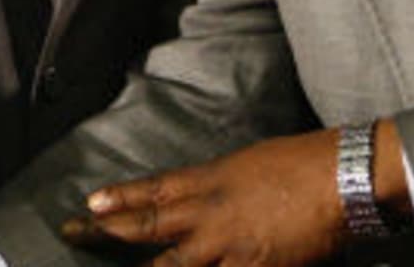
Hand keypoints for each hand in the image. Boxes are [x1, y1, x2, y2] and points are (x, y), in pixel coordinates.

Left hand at [61, 130, 346, 266]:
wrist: (339, 178)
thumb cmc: (300, 165)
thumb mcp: (247, 166)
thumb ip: (217, 187)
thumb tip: (194, 200)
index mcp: (210, 181)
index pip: (153, 190)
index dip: (119, 199)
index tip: (89, 203)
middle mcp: (210, 214)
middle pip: (149, 226)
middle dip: (108, 232)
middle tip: (74, 233)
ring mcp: (229, 247)